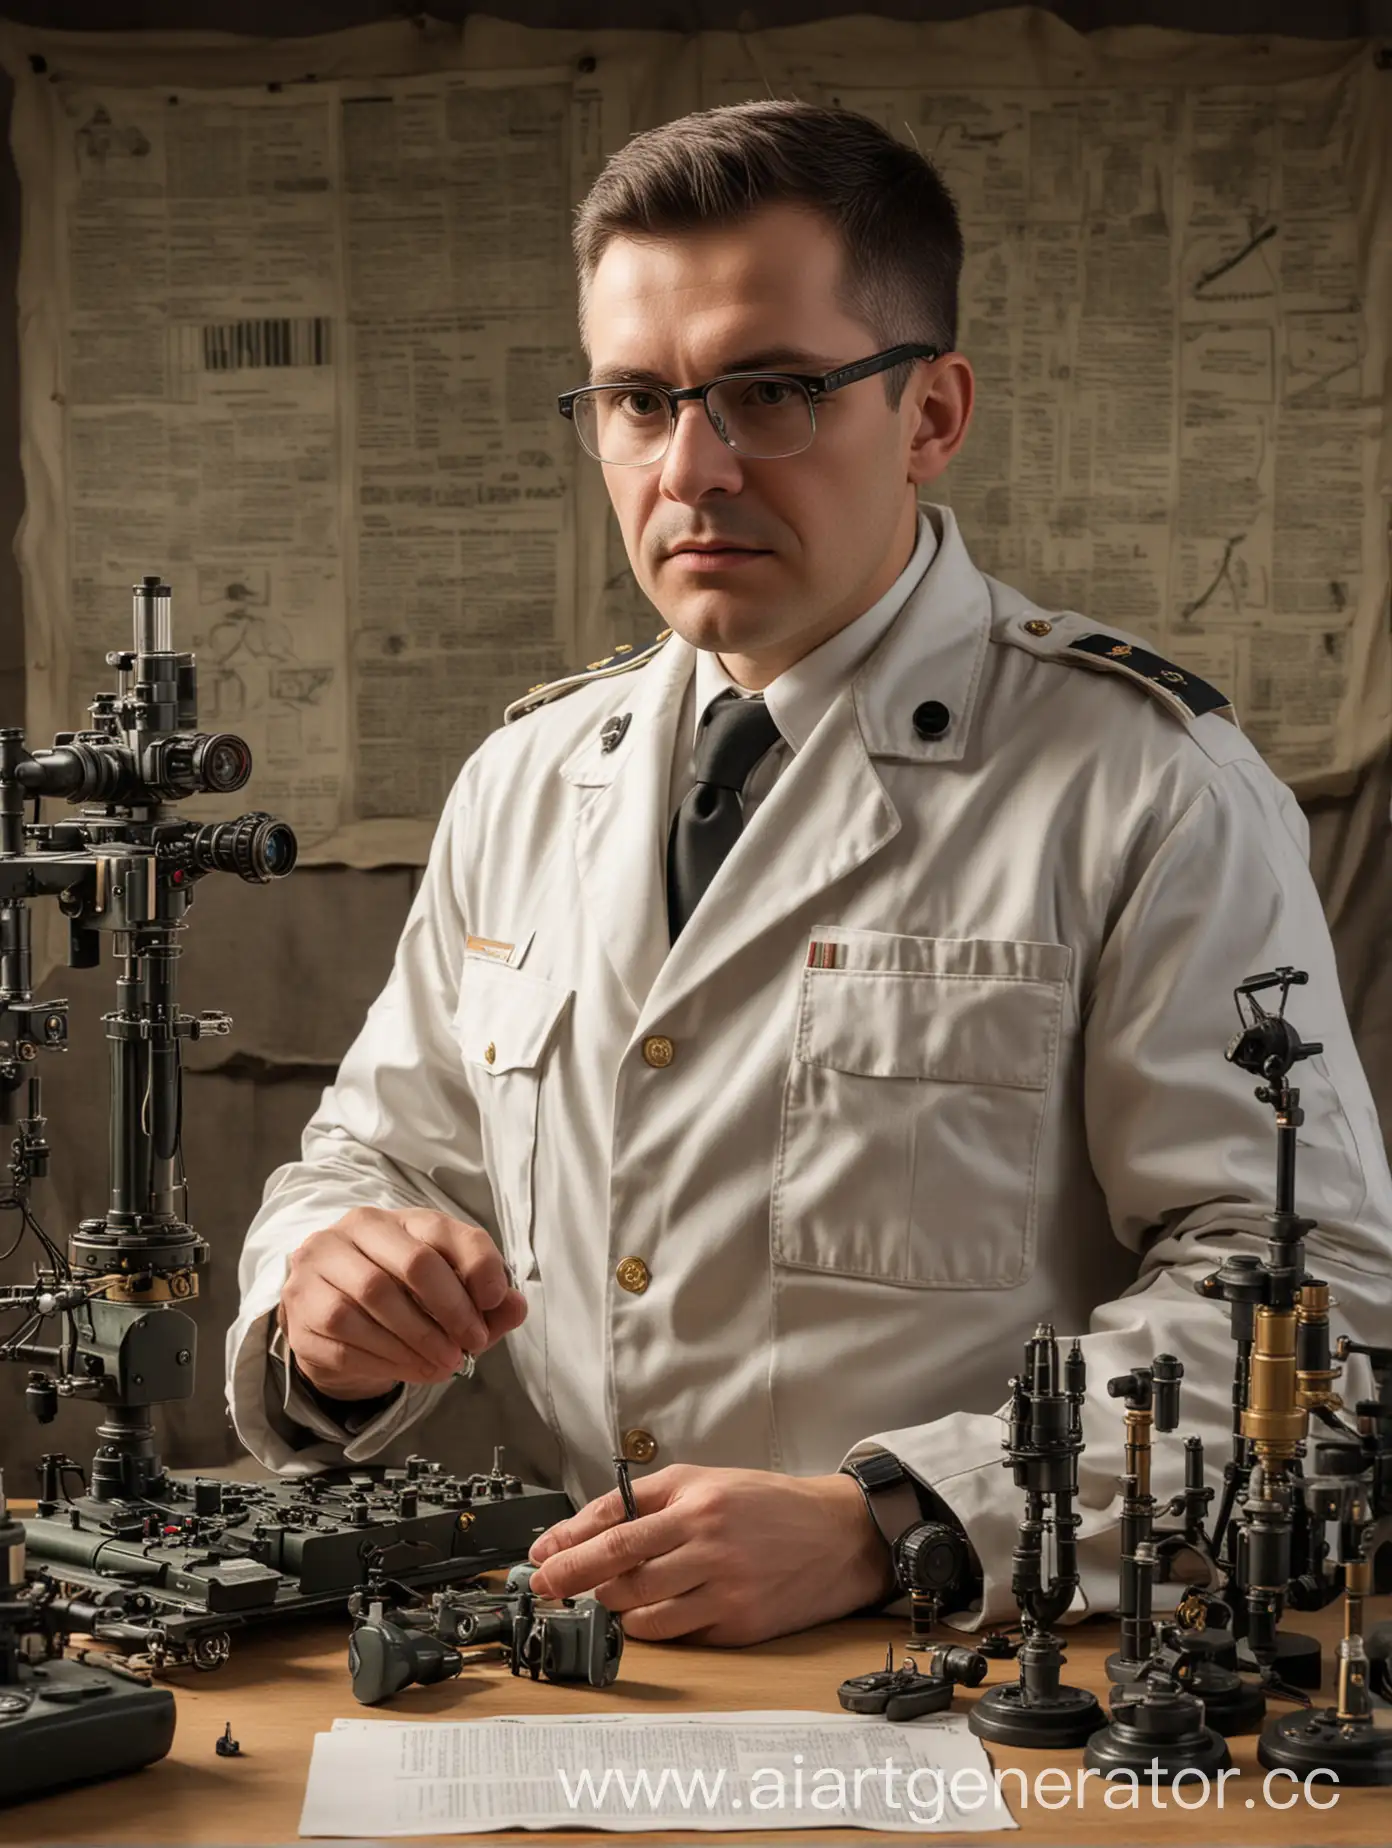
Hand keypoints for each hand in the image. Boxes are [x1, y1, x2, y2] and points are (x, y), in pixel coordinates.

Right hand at [278, 1206, 526, 1399]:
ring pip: (372, 1301)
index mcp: (397, 1219)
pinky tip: (411, 1370)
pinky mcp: (300, 1309)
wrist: (331, 1318)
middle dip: (450, 1309)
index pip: (443, 1231)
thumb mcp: (447, 1292)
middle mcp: (352, 1232)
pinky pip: (345, 1339)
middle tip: (472, 1343)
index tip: (495, 1302)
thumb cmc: (399, 1297)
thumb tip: (516, 1306)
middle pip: (412, 1263)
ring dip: (418, 1341)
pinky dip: (387, 1359)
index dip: (477, 1266)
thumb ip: (485, 1301)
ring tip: (446, 1364)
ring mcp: (318, 1268)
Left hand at [526, 1465, 895, 1645]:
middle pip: (622, 1574)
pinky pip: (679, 1635)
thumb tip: (585, 1528)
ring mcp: (725, 1590)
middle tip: (548, 1588)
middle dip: (575, 1583)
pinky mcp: (739, 1626)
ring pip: (644, 1612)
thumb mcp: (703, 1480)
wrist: (837, 1534)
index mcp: (697, 1504)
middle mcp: (709, 1546)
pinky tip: (647, 1615)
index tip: (539, 1560)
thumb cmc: (765, 1504)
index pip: (616, 1530)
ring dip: (613, 1609)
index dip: (570, 1548)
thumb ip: (644, 1499)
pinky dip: (654, 1628)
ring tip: (603, 1598)